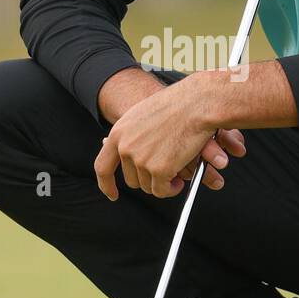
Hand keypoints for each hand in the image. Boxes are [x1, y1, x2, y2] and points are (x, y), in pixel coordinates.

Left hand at [94, 77, 245, 199]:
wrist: (196, 103)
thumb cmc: (177, 105)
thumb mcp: (143, 116)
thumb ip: (132, 135)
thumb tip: (127, 152)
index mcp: (118, 133)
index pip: (102, 166)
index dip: (106, 184)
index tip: (112, 194)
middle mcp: (125, 147)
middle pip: (131, 180)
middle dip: (148, 181)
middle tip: (163, 174)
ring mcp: (141, 159)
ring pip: (148, 187)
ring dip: (162, 185)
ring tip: (175, 173)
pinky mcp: (158, 169)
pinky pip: (162, 190)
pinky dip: (171, 189)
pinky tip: (179, 181)